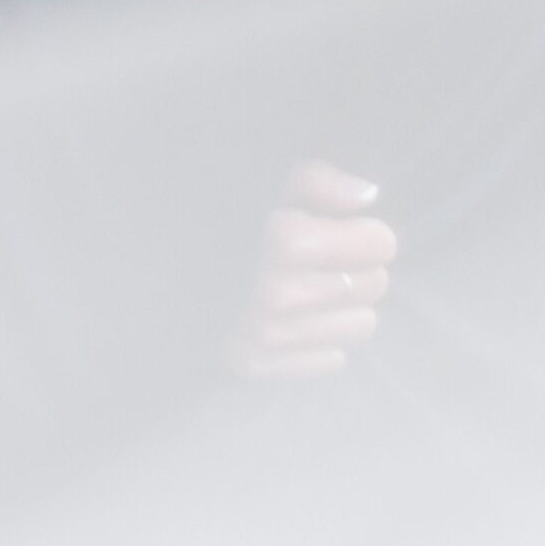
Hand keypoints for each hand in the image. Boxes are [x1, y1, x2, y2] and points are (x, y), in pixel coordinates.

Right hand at [226, 160, 395, 380]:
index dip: (372, 235)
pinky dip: (322, 340)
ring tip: (315, 289)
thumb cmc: (233, 219)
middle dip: (359, 268)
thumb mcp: (275, 184)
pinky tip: (296, 319)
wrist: (166, 268)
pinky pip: (332, 359)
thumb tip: (367, 195)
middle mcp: (278, 293)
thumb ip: (321, 181)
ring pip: (362, 325)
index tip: (351, 230)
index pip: (379, 245)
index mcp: (286, 241)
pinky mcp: (258, 364)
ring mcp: (267, 335)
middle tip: (329, 261)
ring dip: (346, 306)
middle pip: (374, 284)